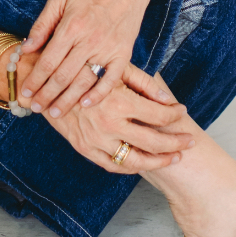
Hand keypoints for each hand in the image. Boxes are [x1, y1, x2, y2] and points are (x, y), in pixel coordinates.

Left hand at [19, 0, 150, 118]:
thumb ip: (42, 25)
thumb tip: (26, 48)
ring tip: (54, 113)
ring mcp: (107, 49)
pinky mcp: (123, 54)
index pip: (47, 62)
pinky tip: (85, 105)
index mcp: (70, 27)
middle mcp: (88, 41)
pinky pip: (111, 80)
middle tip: (34, 108)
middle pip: (62, 77)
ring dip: (67, 101)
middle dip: (45, 95)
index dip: (34, 80)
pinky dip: (98, 95)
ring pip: (84, 82)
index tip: (24, 93)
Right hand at [47, 65, 194, 172]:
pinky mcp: (85, 150)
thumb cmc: (83, 71)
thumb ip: (144, 84)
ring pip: (136, 160)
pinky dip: (132, 166)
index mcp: (118, 102)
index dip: (174, 115)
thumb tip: (168, 100)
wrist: (46, 84)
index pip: (158, 115)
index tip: (182, 111)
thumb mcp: (115, 69)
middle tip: (189, 141)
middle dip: (176, 142)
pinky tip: (145, 161)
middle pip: (153, 142)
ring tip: (174, 157)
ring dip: (159, 161)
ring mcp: (96, 141)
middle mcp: (109, 125)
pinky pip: (114, 165)